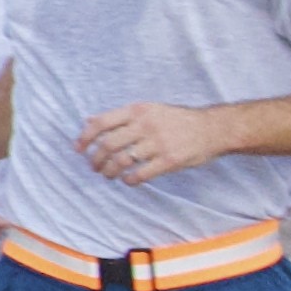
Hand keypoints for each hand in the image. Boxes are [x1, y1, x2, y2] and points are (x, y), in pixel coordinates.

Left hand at [78, 101, 224, 185]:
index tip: (78, 149)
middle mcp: (146, 125)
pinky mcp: (169, 160)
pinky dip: (129, 180)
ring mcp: (158, 143)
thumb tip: (89, 121)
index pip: (101, 122)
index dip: (85, 137)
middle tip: (94, 166)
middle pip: (108, 144)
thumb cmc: (176, 120)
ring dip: (110, 171)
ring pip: (122, 161)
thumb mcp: (149, 110)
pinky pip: (140, 174)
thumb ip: (121, 117)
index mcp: (138, 110)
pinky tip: (128, 180)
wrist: (213, 128)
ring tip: (108, 175)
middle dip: (96, 159)